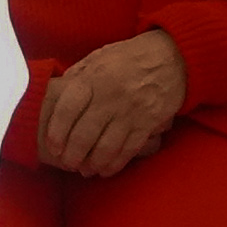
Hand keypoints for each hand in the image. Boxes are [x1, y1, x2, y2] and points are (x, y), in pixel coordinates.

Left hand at [35, 27, 185, 177]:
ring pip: (105, 148)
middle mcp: (111, 95)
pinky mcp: (147, 123)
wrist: (173, 56)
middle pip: (84, 134)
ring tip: (85, 169)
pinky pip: (127, 151)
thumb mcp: (100, 56)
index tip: (53, 145)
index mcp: (95, 77)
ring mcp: (130, 111)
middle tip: (68, 162)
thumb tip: (57, 92)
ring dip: (92, 164)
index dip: (57, 129)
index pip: (68, 107)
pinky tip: (105, 169)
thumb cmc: (130, 57)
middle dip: (72, 155)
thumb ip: (79, 75)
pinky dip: (114, 164)